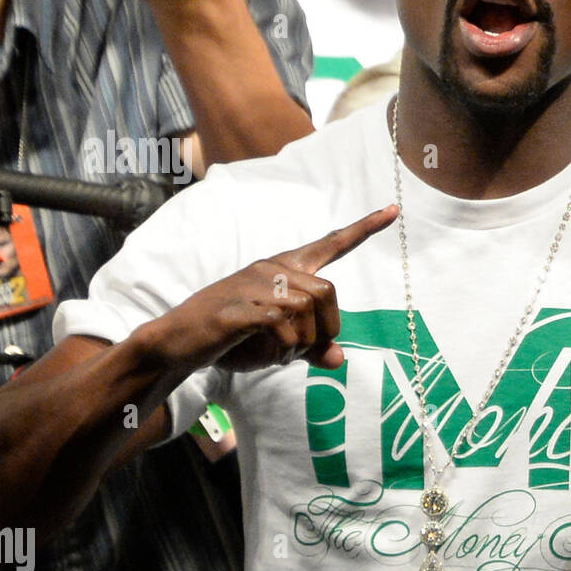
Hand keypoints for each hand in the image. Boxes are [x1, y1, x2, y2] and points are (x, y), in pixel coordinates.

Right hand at [139, 207, 395, 376]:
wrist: (176, 343)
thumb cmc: (230, 339)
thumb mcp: (277, 345)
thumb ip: (310, 348)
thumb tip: (340, 359)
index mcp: (283, 270)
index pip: (329, 244)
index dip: (363, 229)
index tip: (393, 211)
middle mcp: (272, 269)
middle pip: (329, 293)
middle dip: (325, 329)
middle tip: (299, 351)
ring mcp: (254, 285)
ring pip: (308, 312)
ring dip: (299, 345)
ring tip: (274, 353)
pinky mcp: (240, 307)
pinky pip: (283, 327)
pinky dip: (280, 350)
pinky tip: (262, 353)